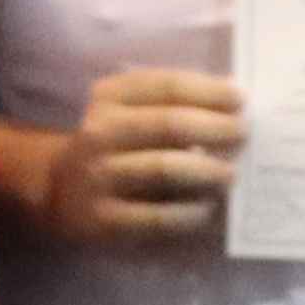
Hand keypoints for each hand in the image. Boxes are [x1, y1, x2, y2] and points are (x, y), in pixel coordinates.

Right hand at [33, 71, 243, 250]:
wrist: (59, 191)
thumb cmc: (113, 143)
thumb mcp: (129, 110)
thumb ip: (173, 100)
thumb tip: (233, 93)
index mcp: (110, 97)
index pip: (166, 85)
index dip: (209, 91)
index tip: (241, 99)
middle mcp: (100, 132)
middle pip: (169, 125)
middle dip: (216, 128)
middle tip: (244, 136)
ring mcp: (99, 176)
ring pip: (164, 169)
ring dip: (207, 171)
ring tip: (231, 174)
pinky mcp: (103, 219)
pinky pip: (156, 217)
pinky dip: (188, 213)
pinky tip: (206, 209)